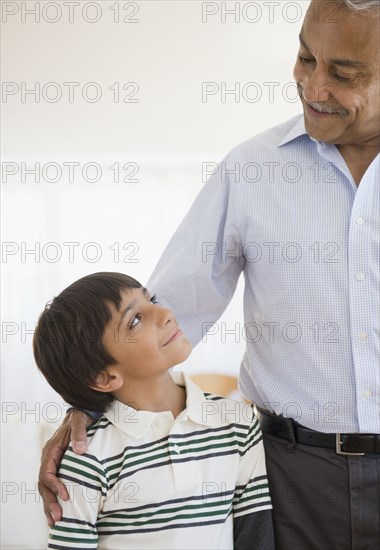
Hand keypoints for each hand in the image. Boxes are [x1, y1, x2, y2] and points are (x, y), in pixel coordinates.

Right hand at [38, 409, 91, 526]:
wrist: (84, 413)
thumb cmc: (81, 417)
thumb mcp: (81, 420)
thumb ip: (80, 433)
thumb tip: (79, 450)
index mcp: (52, 449)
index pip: (47, 472)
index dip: (54, 485)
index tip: (66, 496)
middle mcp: (49, 458)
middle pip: (44, 484)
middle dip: (50, 502)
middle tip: (58, 518)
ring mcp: (53, 464)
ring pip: (46, 488)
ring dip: (49, 505)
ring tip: (55, 522)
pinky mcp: (60, 467)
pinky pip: (52, 486)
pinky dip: (53, 499)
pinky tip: (57, 512)